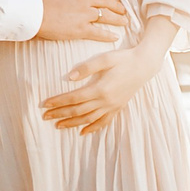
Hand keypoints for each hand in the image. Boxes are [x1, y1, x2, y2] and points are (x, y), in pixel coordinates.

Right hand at [33, 0, 126, 41]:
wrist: (31, 10)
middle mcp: (85, 0)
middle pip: (107, 2)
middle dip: (118, 6)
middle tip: (124, 10)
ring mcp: (84, 15)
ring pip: (107, 16)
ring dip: (118, 19)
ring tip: (125, 22)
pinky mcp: (80, 29)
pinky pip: (98, 32)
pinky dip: (108, 35)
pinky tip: (115, 37)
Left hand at [41, 45, 162, 132]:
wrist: (144, 65)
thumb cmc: (123, 59)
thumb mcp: (105, 58)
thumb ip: (86, 67)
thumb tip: (70, 77)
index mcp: (100, 89)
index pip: (74, 98)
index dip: (58, 102)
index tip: (44, 104)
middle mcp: (106, 101)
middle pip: (78, 111)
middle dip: (60, 114)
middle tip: (45, 117)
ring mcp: (112, 106)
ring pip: (89, 119)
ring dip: (72, 123)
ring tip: (58, 126)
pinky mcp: (118, 108)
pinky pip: (103, 122)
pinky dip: (92, 128)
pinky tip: (83, 132)